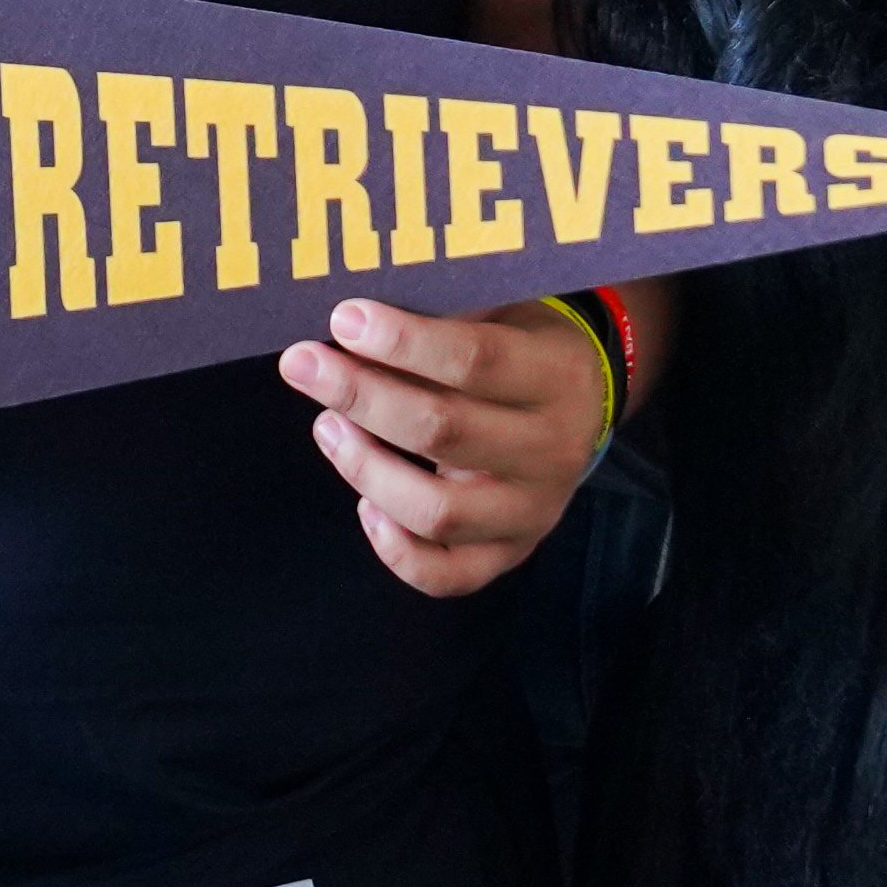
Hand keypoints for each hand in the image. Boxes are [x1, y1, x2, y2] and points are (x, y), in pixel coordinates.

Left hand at [277, 295, 599, 594]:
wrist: (583, 401)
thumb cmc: (519, 345)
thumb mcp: (501, 311)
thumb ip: (441, 312)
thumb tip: (347, 317)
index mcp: (555, 376)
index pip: (475, 360)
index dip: (402, 341)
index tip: (343, 319)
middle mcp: (552, 450)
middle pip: (445, 432)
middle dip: (361, 395)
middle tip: (302, 364)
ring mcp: (534, 511)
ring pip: (439, 512)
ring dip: (366, 469)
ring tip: (327, 426)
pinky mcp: (511, 552)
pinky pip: (448, 576)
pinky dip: (397, 551)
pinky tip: (365, 505)